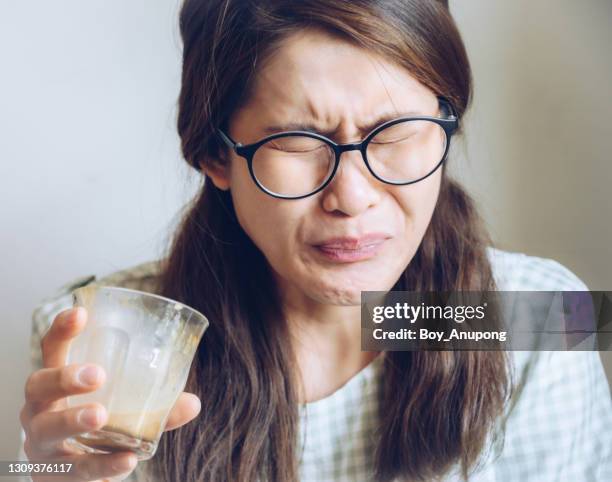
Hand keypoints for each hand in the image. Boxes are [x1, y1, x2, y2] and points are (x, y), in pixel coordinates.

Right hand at [19, 307, 200, 480]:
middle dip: (65, 376)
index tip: (82, 313)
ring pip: (47, 428)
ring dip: (73, 419)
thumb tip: (193, 403)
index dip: (63, 329)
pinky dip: (102, 464)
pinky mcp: (52, 474)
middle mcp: (41, 408)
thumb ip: (155, 406)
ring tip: (99, 414)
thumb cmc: (97, 429)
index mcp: (58, 382)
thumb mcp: (122, 410)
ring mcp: (42, 442)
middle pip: (39, 384)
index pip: (53, 349)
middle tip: (97, 374)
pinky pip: (75, 470)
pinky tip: (126, 459)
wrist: (71, 479)